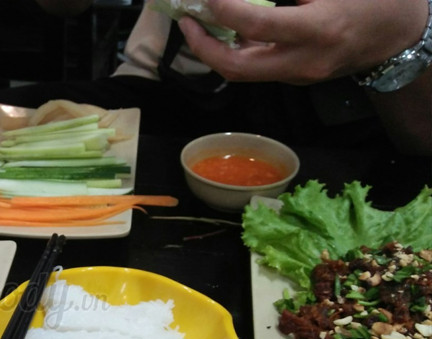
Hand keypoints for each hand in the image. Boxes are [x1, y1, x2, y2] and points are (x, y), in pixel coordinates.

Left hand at [178, 0, 429, 84]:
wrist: (400, 35)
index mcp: (318, 29)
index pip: (257, 24)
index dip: (226, 9)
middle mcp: (304, 60)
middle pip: (237, 67)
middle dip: (204, 46)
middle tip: (188, 19)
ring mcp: (298, 75)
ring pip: (242, 72)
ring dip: (215, 50)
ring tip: (199, 22)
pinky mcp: (295, 78)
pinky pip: (256, 68)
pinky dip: (236, 49)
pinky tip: (227, 30)